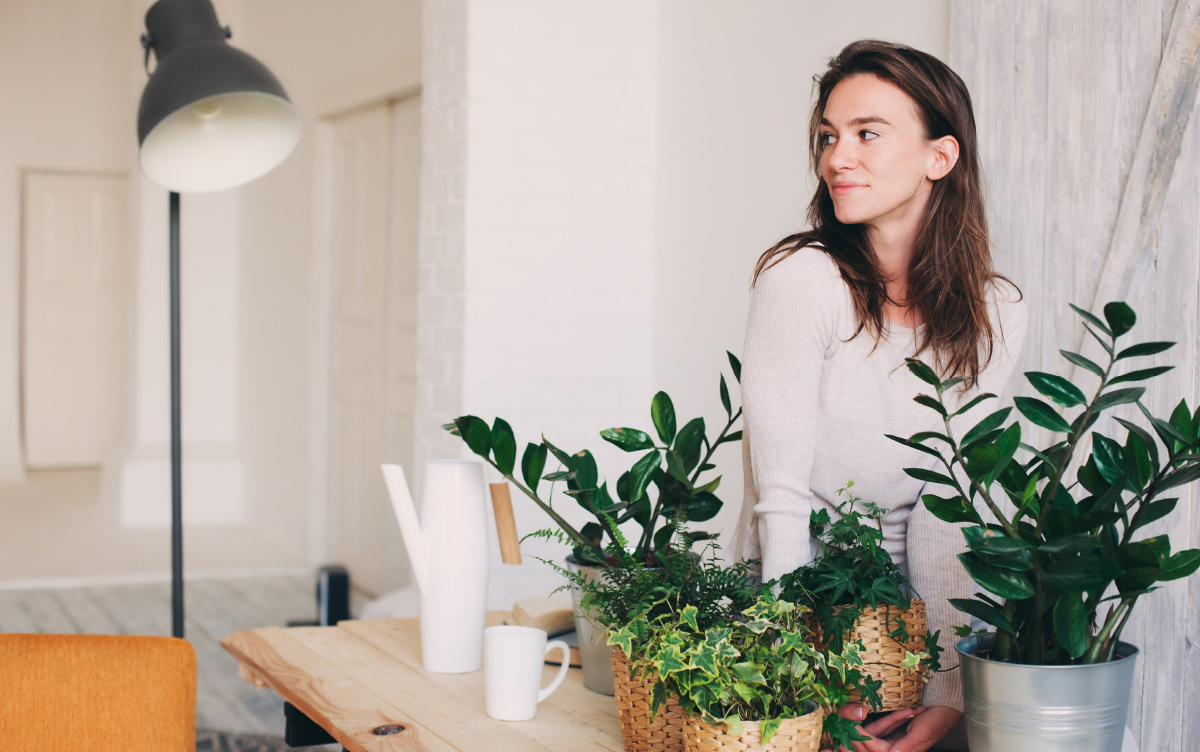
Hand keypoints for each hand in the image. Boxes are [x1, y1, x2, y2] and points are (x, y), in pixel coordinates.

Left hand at [820, 704, 960, 751]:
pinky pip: (879, 731)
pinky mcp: (896, 734)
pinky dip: (869, 727)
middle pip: (870, 747)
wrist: (947, 709)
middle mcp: (897, 748)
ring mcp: (896, 741)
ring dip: (859, 732)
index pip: (875, 749)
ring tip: (844, 723)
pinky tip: (857, 720)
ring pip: (872, 739)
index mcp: (902, 750)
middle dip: (855, 738)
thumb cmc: (937, 720)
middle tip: (840, 726)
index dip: (861, 740)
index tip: (848, 727)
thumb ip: (907, 745)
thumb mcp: (922, 731)